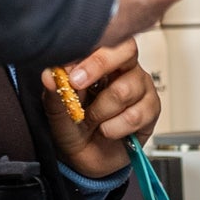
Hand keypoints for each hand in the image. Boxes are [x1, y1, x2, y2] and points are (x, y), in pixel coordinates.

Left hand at [42, 35, 159, 179]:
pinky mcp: (151, 109)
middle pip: (126, 49)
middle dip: (99, 66)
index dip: (88, 50)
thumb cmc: (73, 128)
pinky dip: (115, 128)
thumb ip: (55, 92)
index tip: (68, 67)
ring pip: (125, 89)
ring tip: (92, 120)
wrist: (85, 160)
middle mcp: (124, 68)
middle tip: (78, 85)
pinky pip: (135, 114)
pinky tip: (108, 131)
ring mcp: (141, 87)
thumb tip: (49, 75)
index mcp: (101, 61)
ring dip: (101, 111)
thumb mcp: (57, 111)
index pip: (105, 38)